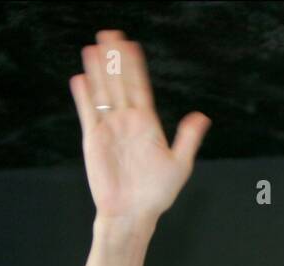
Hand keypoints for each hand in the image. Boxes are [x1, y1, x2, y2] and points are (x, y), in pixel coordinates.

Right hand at [69, 30, 209, 224]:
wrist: (133, 213)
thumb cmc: (157, 193)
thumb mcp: (180, 164)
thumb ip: (187, 138)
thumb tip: (201, 116)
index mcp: (148, 125)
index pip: (140, 89)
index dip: (136, 67)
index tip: (131, 46)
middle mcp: (127, 123)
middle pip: (120, 84)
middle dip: (115, 61)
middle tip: (110, 35)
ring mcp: (110, 129)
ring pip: (103, 93)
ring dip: (99, 71)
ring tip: (94, 48)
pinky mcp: (94, 140)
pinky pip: (88, 113)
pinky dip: (85, 97)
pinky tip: (82, 78)